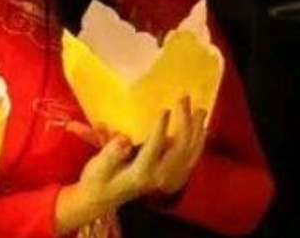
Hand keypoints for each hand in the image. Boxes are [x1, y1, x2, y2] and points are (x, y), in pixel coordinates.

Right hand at [54, 106, 202, 230]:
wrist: (102, 199)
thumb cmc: (98, 179)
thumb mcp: (97, 167)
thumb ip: (110, 154)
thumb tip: (123, 139)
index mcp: (140, 173)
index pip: (155, 148)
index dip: (160, 129)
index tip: (165, 109)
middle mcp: (158, 177)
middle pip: (179, 148)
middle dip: (184, 122)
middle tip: (183, 99)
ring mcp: (167, 178)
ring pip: (190, 154)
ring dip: (197, 131)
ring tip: (200, 110)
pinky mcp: (170, 176)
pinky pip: (191, 159)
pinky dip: (198, 142)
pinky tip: (202, 128)